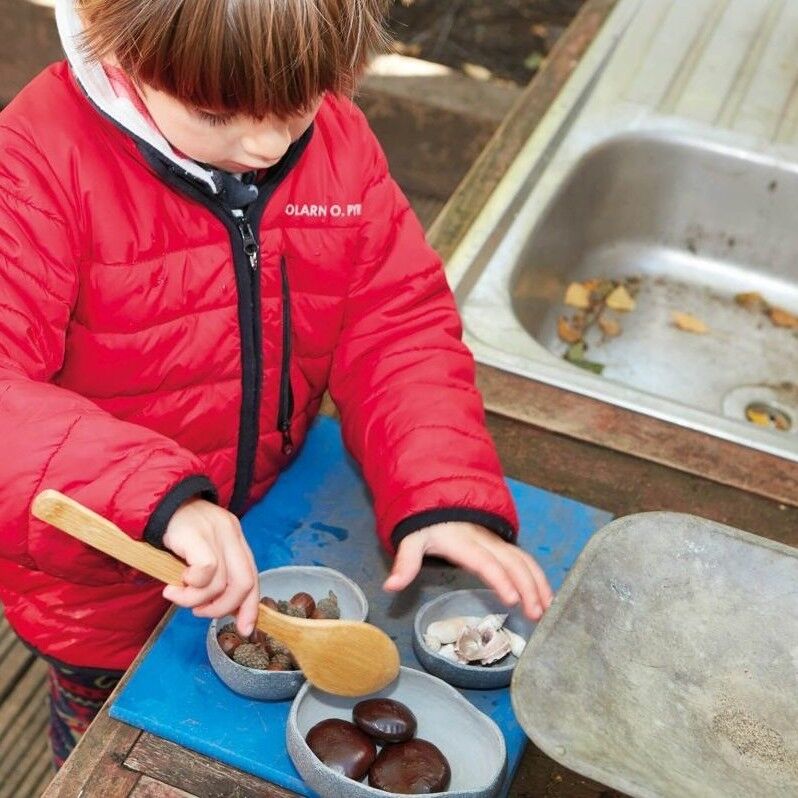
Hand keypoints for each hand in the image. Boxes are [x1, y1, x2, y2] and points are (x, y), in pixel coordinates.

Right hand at [161, 499, 259, 636]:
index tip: (245, 629)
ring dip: (196, 600)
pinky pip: (205, 570)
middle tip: (199, 612)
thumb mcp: (198, 553)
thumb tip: (226, 609)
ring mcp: (215, 531)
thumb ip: (213, 574)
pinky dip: (191, 587)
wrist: (149, 504)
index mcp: (235, 537)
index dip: (251, 606)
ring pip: (220, 582)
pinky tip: (173, 585)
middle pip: (244, 582)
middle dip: (223, 608)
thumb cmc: (172, 534)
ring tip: (176, 595)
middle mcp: (230, 532)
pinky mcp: (196, 533)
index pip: (253, 576)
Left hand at [383, 522, 552, 619]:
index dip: (500, 579)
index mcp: (464, 542)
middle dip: (527, 587)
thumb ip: (405, 563)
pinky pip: (524, 559)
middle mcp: (486, 541)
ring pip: (523, 560)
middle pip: (512, 563)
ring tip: (549, 609)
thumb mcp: (411, 540)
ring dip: (539, 583)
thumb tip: (391, 586)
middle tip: (536, 614)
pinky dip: (538, 577)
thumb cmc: (426, 525)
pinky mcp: (502, 545)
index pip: (486, 562)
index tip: (512, 600)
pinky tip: (547, 596)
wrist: (439, 501)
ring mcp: (497, 542)